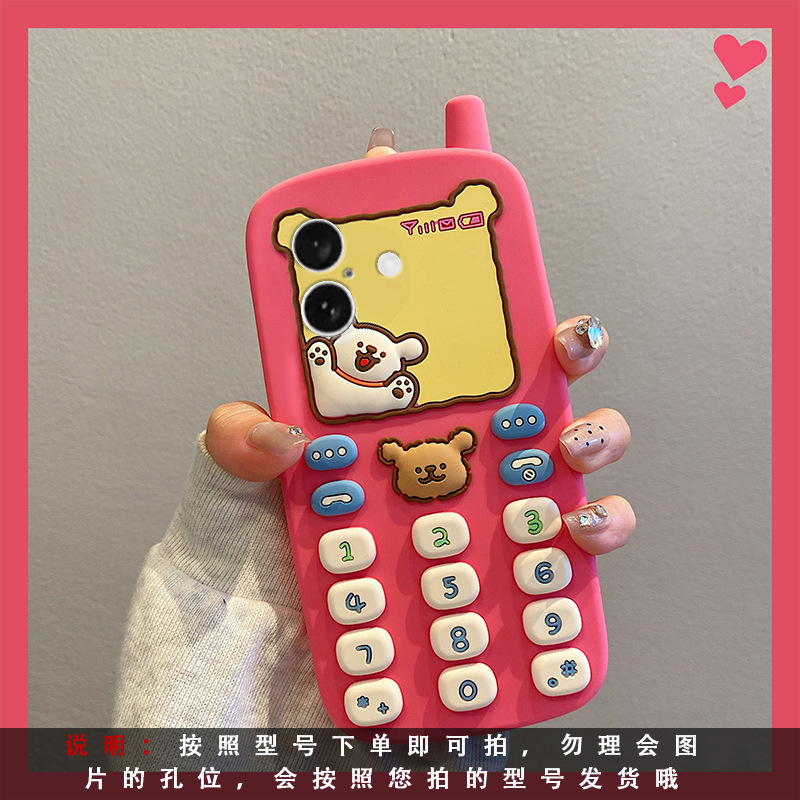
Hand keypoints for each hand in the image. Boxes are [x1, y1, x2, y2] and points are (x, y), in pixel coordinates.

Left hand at [206, 129, 634, 555]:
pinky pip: (578, 536)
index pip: (427, 322)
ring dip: (594, 433)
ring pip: (573, 443)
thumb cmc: (255, 563)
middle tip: (565, 339)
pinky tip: (576, 529)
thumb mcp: (233, 489)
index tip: (464, 200)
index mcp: (387, 405)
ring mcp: (489, 499)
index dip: (445, 254)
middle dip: (565, 340)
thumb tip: (271, 428)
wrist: (271, 658)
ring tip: (571, 447)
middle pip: (529, 373)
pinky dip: (598, 526)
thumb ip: (238, 444)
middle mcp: (452, 441)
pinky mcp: (516, 561)